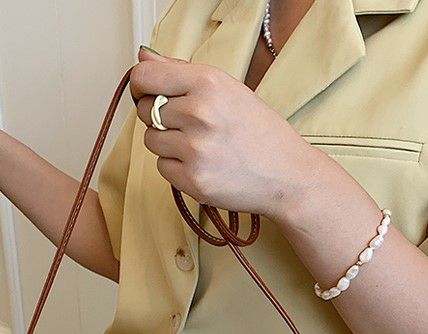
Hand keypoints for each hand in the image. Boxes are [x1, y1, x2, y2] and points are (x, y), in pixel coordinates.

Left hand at [131, 48, 321, 220]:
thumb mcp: (226, 89)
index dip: (141, 84)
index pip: (145, 76)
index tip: (146, 90)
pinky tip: (201, 163)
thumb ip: (180, 72)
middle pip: (145, 110)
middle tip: (189, 123)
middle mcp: (199, 114)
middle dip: (159, 116)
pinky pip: (162, 168)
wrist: (287, 175)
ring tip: (198, 144)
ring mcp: (195, 150)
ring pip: (151, 140)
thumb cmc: (259, 131)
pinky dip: (176, 167)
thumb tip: (143, 58)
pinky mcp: (193, 181)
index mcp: (208, 83)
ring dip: (167, 143)